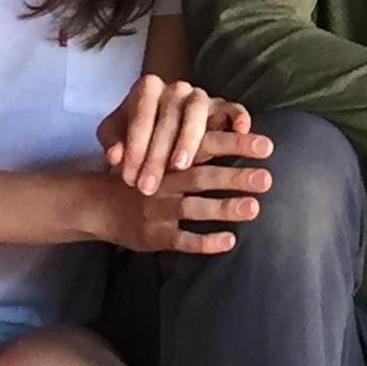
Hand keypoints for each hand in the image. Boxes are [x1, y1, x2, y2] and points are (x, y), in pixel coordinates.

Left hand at [102, 75, 255, 194]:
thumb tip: (115, 156)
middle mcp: (176, 88)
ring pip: (197, 110)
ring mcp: (201, 96)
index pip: (141, 114)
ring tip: (181, 166)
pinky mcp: (222, 108)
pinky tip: (239, 132)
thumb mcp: (116, 135)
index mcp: (148, 88)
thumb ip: (112, 142)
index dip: (135, 147)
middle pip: (168, 115)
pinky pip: (234, 108)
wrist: (157, 131)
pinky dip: (238, 117)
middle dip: (157, 152)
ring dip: (188, 139)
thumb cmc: (135, 134)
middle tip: (149, 185)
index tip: (129, 178)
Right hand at [105, 148, 272, 255]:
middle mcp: (165, 180)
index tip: (267, 145)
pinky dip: (205, 242)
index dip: (235, 143)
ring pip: (194, 207)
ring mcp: (159, 209)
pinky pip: (182, 240)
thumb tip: (241, 123)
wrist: (100, 204)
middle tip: (267, 178)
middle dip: (236, 177)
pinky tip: (229, 241)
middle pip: (203, 176)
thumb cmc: (146, 173)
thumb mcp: (164, 151)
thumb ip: (198, 141)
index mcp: (171, 157)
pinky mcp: (154, 235)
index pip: (206, 144)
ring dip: (224, 208)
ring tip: (254, 208)